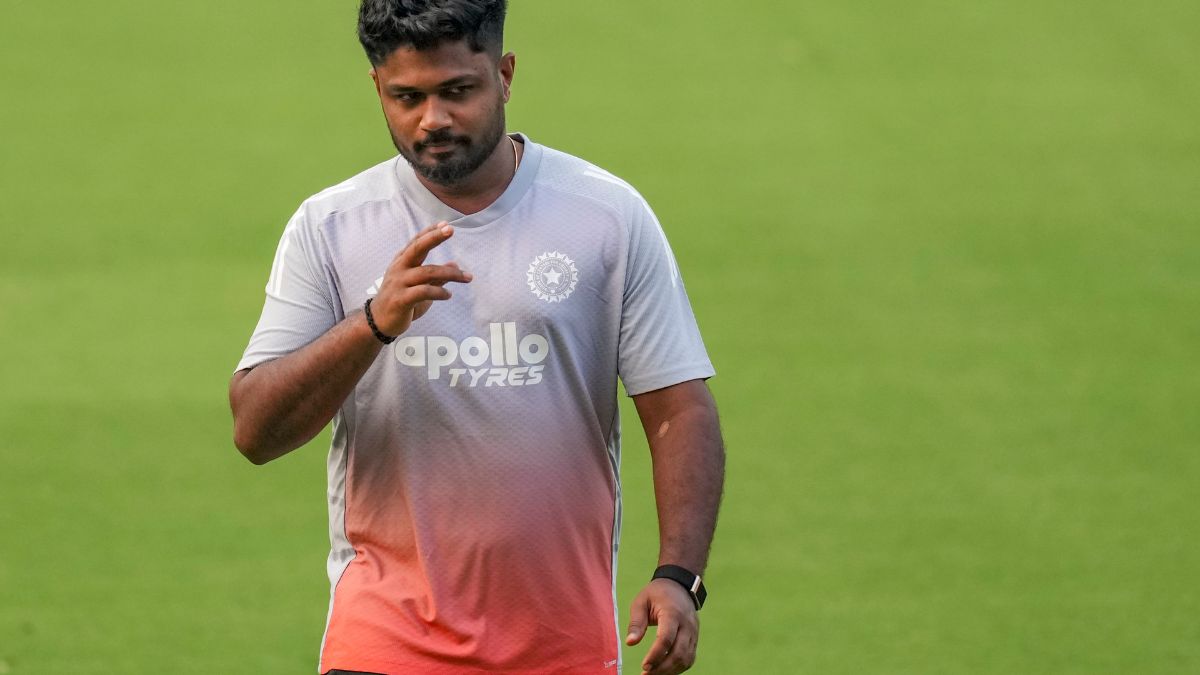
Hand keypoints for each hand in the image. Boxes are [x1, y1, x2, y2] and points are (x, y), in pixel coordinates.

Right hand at [371, 221, 471, 335]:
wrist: (378, 322)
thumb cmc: (400, 301)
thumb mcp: (419, 286)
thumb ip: (436, 276)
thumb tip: (455, 264)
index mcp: (402, 262)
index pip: (416, 242)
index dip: (430, 232)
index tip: (446, 224)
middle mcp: (399, 268)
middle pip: (417, 248)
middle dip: (434, 238)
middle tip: (450, 229)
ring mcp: (398, 283)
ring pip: (427, 272)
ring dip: (450, 273)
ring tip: (467, 277)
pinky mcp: (401, 299)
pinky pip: (423, 292)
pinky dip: (439, 292)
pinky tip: (448, 295)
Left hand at [626, 578, 699, 674]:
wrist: (679, 585)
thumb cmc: (657, 593)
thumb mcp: (641, 601)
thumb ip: (636, 623)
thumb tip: (630, 643)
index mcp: (672, 613)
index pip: (666, 639)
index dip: (655, 655)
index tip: (644, 666)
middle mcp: (686, 625)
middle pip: (678, 653)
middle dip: (662, 668)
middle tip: (646, 674)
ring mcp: (693, 632)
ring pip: (686, 659)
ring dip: (670, 671)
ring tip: (653, 674)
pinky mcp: (695, 638)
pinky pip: (690, 658)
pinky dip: (678, 667)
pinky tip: (665, 670)